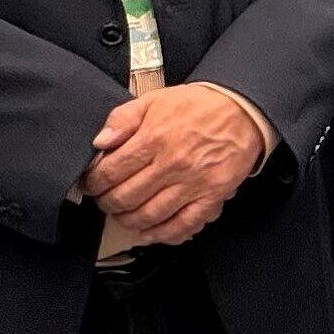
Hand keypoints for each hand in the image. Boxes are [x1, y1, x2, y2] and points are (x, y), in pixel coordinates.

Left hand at [79, 85, 264, 246]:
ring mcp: (192, 183)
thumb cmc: (198, 105)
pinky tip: (149, 233)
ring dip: (129, 221)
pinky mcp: (211, 196)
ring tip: (122, 216)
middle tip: (104, 201)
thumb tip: (100, 142)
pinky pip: (183, 225)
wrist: (242, 110)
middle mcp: (171, 164)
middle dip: (107, 203)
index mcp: (154, 138)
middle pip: (126, 197)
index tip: (91, 185)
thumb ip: (122, 118)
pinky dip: (162, 234)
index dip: (94, 182)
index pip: (111, 171)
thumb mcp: (154, 100)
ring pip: (149, 215)